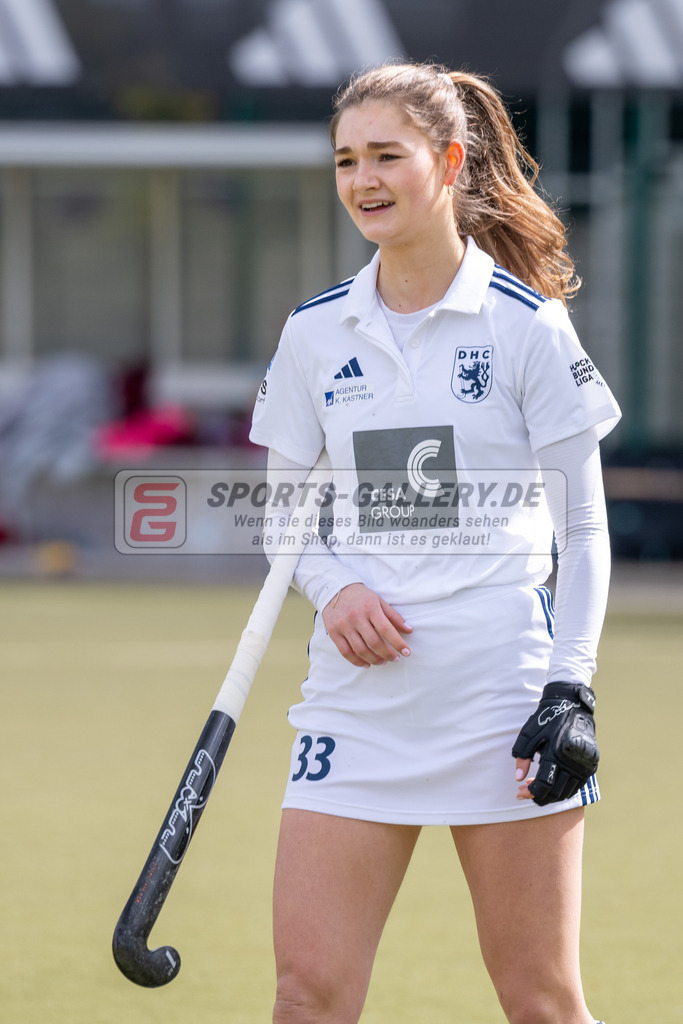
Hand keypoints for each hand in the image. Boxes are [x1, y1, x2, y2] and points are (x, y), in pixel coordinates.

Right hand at [322, 583, 412, 666]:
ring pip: (360, 650)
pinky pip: (345, 652)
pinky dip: (357, 661)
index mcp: (370, 608)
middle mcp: (356, 617)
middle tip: (395, 659)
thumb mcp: (378, 601)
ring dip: (374, 660)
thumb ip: (393, 616)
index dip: (398, 643)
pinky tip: (366, 663)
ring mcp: (344, 626)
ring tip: (382, 662)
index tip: (406, 652)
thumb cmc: (360, 596)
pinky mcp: (334, 632)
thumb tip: (409, 630)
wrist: (334, 589)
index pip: (386, 629)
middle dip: (387, 654)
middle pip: (374, 642)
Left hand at [512, 682, 598, 804]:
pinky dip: (564, 789)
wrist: (572, 704)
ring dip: (551, 795)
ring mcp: (585, 764)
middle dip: (538, 796)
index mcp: (556, 753)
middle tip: (526, 791)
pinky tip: (553, 784)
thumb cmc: (547, 719)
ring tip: (538, 787)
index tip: (520, 792)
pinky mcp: (592, 764)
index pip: (544, 784)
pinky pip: (577, 785)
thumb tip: (518, 778)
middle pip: (556, 792)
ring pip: (567, 792)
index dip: (530, 792)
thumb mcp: (529, 734)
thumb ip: (522, 756)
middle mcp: (573, 761)